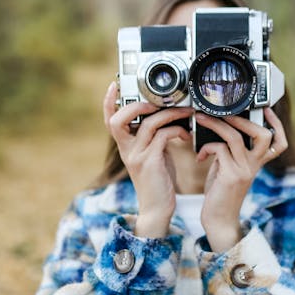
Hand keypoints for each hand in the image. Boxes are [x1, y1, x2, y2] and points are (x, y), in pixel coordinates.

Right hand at [103, 82, 192, 237]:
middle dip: (137, 104)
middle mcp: (126, 150)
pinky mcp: (150, 162)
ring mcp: (136, 156)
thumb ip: (154, 137)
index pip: (109, 120)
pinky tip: (186, 136)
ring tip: (186, 112)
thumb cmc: (159, 181)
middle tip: (157, 101)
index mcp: (125, 146)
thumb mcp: (153, 155)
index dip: (108, 101)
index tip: (114, 84)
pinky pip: (163, 136)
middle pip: (117, 119)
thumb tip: (166, 117)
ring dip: (170, 114)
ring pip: (148, 123)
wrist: (158, 209)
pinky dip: (177, 130)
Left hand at [195, 107, 287, 252]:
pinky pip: (218, 148)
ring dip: (215, 124)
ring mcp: (244, 170)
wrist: (218, 219)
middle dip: (241, 117)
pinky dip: (206, 147)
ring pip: (234, 136)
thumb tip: (220, 130)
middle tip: (222, 110)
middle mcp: (255, 165)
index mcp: (257, 163)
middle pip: (262, 134)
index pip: (279, 142)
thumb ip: (230, 150)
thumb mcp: (228, 168)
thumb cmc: (221, 192)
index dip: (277, 124)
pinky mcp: (231, 175)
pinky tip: (200, 157)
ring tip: (200, 118)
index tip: (266, 109)